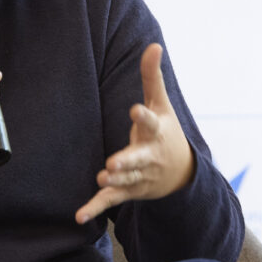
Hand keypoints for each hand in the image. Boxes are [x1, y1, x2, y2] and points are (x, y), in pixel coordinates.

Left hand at [75, 43, 194, 223]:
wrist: (182, 173)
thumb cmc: (165, 130)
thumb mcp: (161, 103)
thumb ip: (153, 76)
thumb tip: (153, 44)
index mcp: (156, 131)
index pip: (150, 122)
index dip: (143, 116)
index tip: (135, 110)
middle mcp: (149, 155)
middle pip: (138, 158)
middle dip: (127, 161)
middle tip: (113, 163)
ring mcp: (139, 175)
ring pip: (126, 179)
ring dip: (114, 182)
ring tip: (102, 179)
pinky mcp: (129, 190)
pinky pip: (111, 200)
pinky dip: (95, 208)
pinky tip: (79, 216)